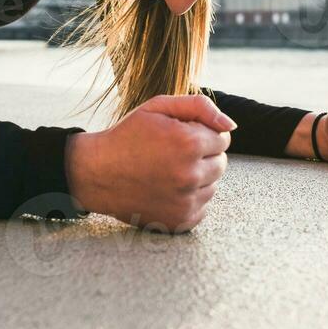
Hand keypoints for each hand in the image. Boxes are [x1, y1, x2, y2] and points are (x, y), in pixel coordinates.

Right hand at [64, 94, 234, 231]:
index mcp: (189, 143)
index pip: (222, 138)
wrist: (96, 173)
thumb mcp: (158, 107)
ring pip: (213, 186)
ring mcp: (186, 201)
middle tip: (171, 154)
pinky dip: (189, 199)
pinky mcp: (180, 221)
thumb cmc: (128, 136)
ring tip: (166, 172)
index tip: (177, 136)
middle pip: (221, 163)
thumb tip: (231, 125)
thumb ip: (199, 107)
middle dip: (202, 156)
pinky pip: (202, 207)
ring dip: (197, 178)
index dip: (200, 134)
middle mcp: (190, 174)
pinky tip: (166, 190)